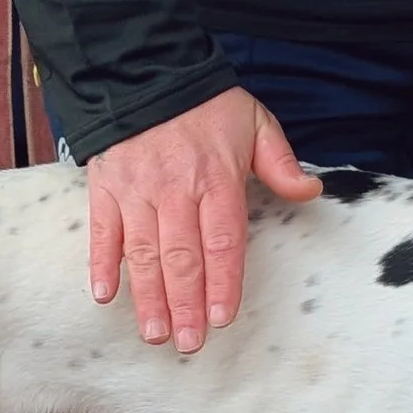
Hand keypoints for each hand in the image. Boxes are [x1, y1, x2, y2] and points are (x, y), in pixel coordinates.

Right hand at [86, 86, 320, 351]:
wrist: (144, 69)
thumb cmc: (205, 104)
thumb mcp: (255, 122)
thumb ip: (280, 162)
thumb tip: (310, 190)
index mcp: (216, 179)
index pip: (222, 241)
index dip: (222, 282)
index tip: (221, 317)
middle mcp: (175, 190)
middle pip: (182, 257)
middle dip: (185, 305)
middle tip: (189, 343)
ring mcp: (136, 191)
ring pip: (143, 253)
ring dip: (148, 297)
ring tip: (154, 334)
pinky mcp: (105, 187)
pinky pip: (103, 232)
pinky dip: (102, 264)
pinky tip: (105, 296)